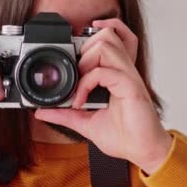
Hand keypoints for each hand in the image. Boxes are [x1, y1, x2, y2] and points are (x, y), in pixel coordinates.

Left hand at [35, 19, 171, 173]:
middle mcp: (124, 71)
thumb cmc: (126, 137)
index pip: (107, 39)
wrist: (144, 152)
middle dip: (83, 49)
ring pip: (105, 44)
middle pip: (106, 34)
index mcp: (116, 75)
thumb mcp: (86, 123)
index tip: (70, 59)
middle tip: (75, 74)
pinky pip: (104, 71)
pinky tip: (80, 101)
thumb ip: (65, 114)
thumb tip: (42, 111)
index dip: (87, 40)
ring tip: (79, 83)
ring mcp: (128, 76)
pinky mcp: (131, 86)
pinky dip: (85, 83)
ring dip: (85, 61)